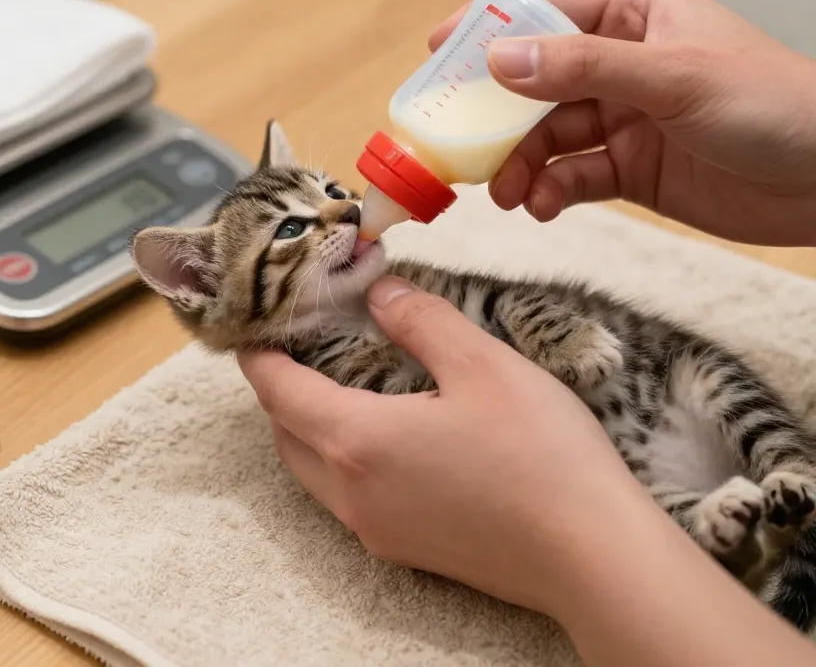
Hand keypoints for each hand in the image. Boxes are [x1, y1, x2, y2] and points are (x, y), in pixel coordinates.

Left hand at [237, 275, 654, 618]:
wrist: (593, 557)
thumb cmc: (540, 454)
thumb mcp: (481, 364)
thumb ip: (420, 321)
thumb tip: (378, 293)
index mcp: (356, 441)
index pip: (278, 391)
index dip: (260, 355)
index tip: (257, 325)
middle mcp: (351, 493)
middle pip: (285, 434)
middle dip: (279, 390)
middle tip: (296, 347)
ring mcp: (376, 529)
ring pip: (312, 471)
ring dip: (307, 427)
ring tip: (332, 384)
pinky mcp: (405, 550)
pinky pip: (345, 498)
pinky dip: (339, 458)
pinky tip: (380, 436)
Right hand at [428, 0, 815, 245]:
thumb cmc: (776, 106)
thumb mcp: (673, 77)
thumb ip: (582, 66)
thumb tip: (501, 59)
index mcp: (632, 13)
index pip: (541, 8)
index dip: (486, 28)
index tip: (436, 55)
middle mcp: (619, 61)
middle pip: (530, 81)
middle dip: (494, 117)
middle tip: (456, 148)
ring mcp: (622, 116)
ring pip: (544, 135)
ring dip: (518, 164)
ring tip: (507, 193)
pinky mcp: (629, 166)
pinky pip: (570, 175)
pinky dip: (550, 191)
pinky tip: (543, 205)